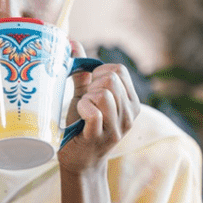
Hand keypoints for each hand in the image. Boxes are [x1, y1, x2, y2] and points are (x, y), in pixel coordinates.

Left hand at [60, 41, 140, 170]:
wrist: (78, 160)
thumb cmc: (81, 125)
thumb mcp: (84, 95)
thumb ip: (82, 71)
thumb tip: (72, 42)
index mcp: (130, 101)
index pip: (119, 70)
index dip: (99, 72)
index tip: (89, 87)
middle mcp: (129, 114)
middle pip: (111, 79)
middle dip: (92, 85)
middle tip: (85, 101)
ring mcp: (116, 128)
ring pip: (104, 93)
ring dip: (86, 98)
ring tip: (83, 110)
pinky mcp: (100, 138)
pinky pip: (95, 113)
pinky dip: (84, 109)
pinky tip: (80, 116)